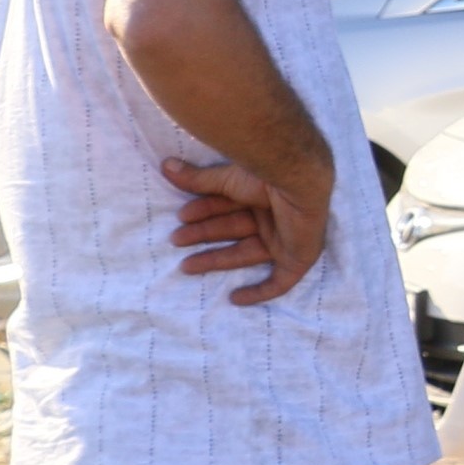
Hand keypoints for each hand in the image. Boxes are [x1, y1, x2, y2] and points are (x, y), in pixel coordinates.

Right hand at [160, 153, 333, 305]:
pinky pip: (280, 283)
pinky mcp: (297, 259)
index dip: (203, 212)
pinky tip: (235, 299)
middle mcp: (272, 217)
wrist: (297, 184)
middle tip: (176, 241)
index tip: (181, 217)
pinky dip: (259, 292)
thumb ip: (198, 179)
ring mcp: (286, 239)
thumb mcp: (227, 179)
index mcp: (260, 196)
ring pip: (246, 255)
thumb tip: (166, 165)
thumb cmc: (264, 177)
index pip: (227, 208)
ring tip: (186, 265)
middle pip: (233, 231)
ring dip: (216, 260)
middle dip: (204, 236)